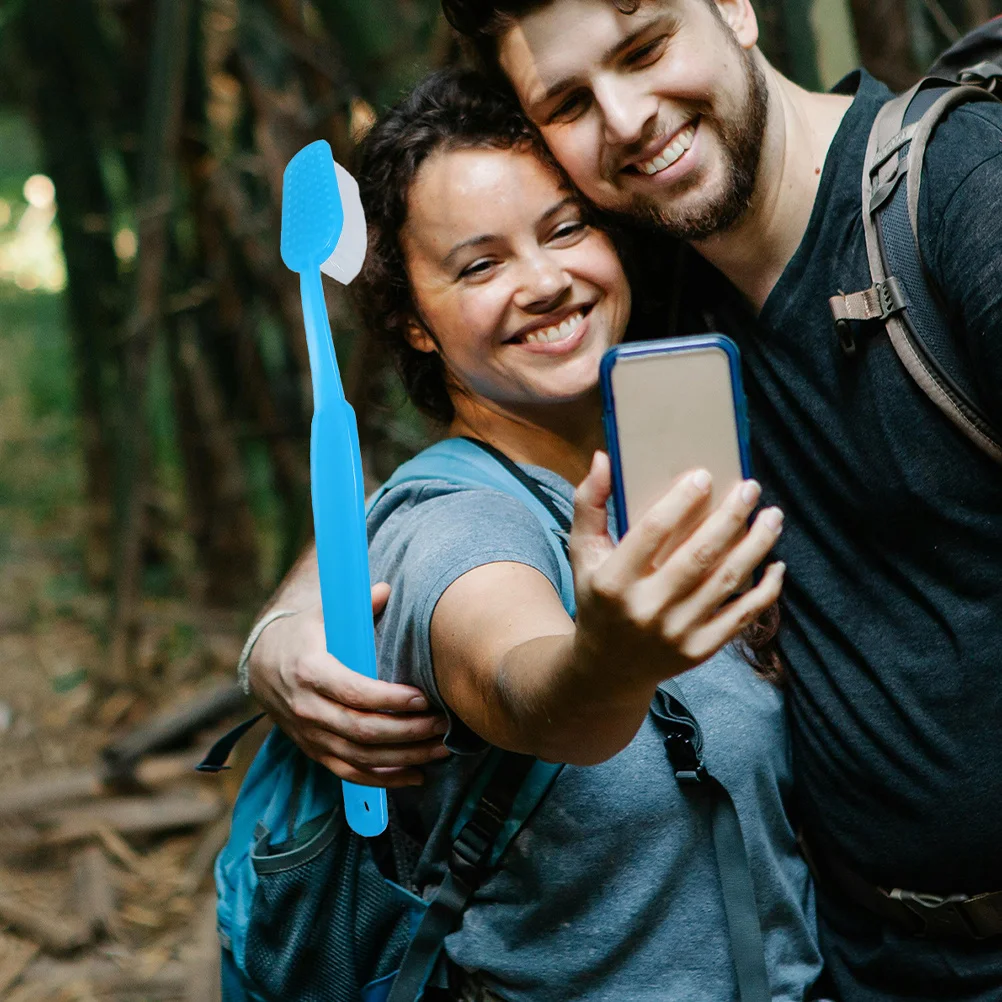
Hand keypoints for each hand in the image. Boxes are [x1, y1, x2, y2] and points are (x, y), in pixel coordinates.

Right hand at [247, 583, 449, 786]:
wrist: (261, 665)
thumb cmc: (302, 635)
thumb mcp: (322, 614)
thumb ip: (358, 606)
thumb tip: (387, 589)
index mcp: (310, 671)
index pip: (354, 693)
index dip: (390, 699)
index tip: (423, 697)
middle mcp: (308, 709)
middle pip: (362, 730)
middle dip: (407, 731)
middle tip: (441, 723)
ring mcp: (310, 735)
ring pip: (361, 756)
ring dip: (404, 757)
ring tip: (440, 749)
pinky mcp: (315, 751)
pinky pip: (351, 774)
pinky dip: (384, 779)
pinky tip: (416, 775)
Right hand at [569, 452, 785, 681]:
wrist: (607, 669)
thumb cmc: (598, 597)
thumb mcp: (583, 554)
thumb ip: (589, 505)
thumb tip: (603, 458)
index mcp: (612, 581)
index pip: (650, 532)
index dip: (680, 501)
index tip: (704, 474)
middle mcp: (646, 609)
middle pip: (699, 554)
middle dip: (730, 516)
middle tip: (750, 487)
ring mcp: (676, 632)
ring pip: (727, 581)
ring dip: (756, 545)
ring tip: (772, 516)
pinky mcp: (700, 650)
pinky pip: (741, 615)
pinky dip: (765, 589)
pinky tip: (776, 563)